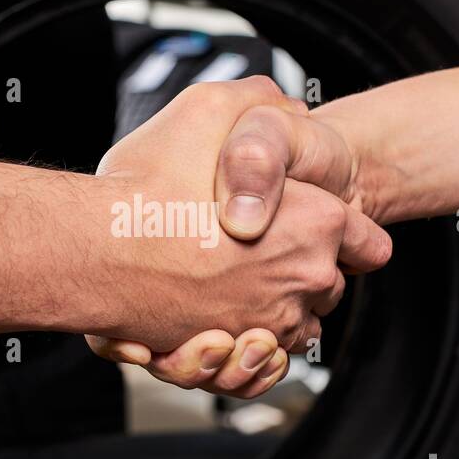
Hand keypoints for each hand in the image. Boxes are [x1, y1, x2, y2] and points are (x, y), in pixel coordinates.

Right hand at [85, 77, 389, 376]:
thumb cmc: (145, 185)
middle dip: (300, 267)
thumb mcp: (211, 106)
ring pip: (293, 323)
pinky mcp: (231, 350)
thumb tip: (286, 103)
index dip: (342, 231)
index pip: (366, 240)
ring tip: (227, 278)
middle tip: (255, 245)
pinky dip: (244, 342)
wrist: (91, 250)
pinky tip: (216, 312)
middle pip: (327, 283)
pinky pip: (259, 358)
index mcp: (317, 219)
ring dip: (270, 306)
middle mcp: (303, 276)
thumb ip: (261, 99)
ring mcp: (269, 320)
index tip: (318, 228)